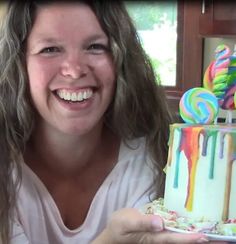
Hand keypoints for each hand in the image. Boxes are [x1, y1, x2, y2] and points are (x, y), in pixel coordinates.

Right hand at [93, 208, 217, 243]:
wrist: (113, 233)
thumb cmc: (119, 226)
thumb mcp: (127, 222)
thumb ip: (143, 222)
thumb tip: (160, 222)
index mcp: (151, 238)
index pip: (172, 239)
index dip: (187, 238)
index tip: (202, 236)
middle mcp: (157, 239)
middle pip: (179, 241)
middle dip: (196, 240)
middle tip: (214, 237)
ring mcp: (158, 237)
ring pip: (178, 238)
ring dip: (192, 237)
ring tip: (208, 234)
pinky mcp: (157, 233)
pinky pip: (173, 233)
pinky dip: (184, 231)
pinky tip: (190, 228)